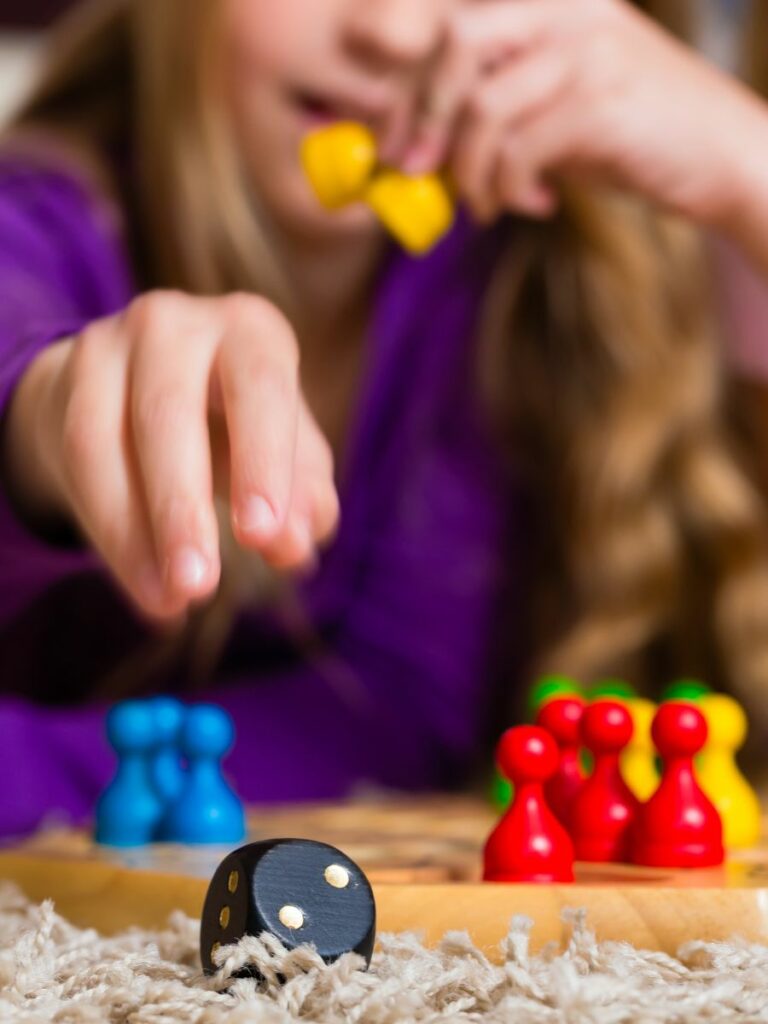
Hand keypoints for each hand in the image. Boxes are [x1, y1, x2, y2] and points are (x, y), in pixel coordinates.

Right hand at [3, 291, 338, 620]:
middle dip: (183, 507)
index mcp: (251, 331)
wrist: (144, 385)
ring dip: (136, 533)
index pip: (261, 388)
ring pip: (104, 441)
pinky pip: (79, 464)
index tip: (262, 537)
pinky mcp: (68, 377)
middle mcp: (177, 323)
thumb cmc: (237, 424)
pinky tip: (148, 590)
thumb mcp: (282, 453)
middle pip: (169, 413)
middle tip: (202, 585)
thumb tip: (297, 545)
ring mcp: (111, 344)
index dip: (262, 462)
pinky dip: (114, 538)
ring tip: (173, 602)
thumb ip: (302, 496)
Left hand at [382, 0, 766, 227]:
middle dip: (422, 115)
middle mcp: (567, 10)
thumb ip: (504, 114)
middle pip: (454, 44)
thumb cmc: (636, 138)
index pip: (455, 25)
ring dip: (469, 170)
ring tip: (485, 205)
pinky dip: (510, 188)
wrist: (726, 157)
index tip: (394, 141)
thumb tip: (426, 147)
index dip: (410, 83)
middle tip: (414, 170)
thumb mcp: (562, 113)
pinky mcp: (600, 99)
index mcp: (553, 2)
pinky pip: (519, 149)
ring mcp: (586, 49)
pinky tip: (536, 204)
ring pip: (481, 106)